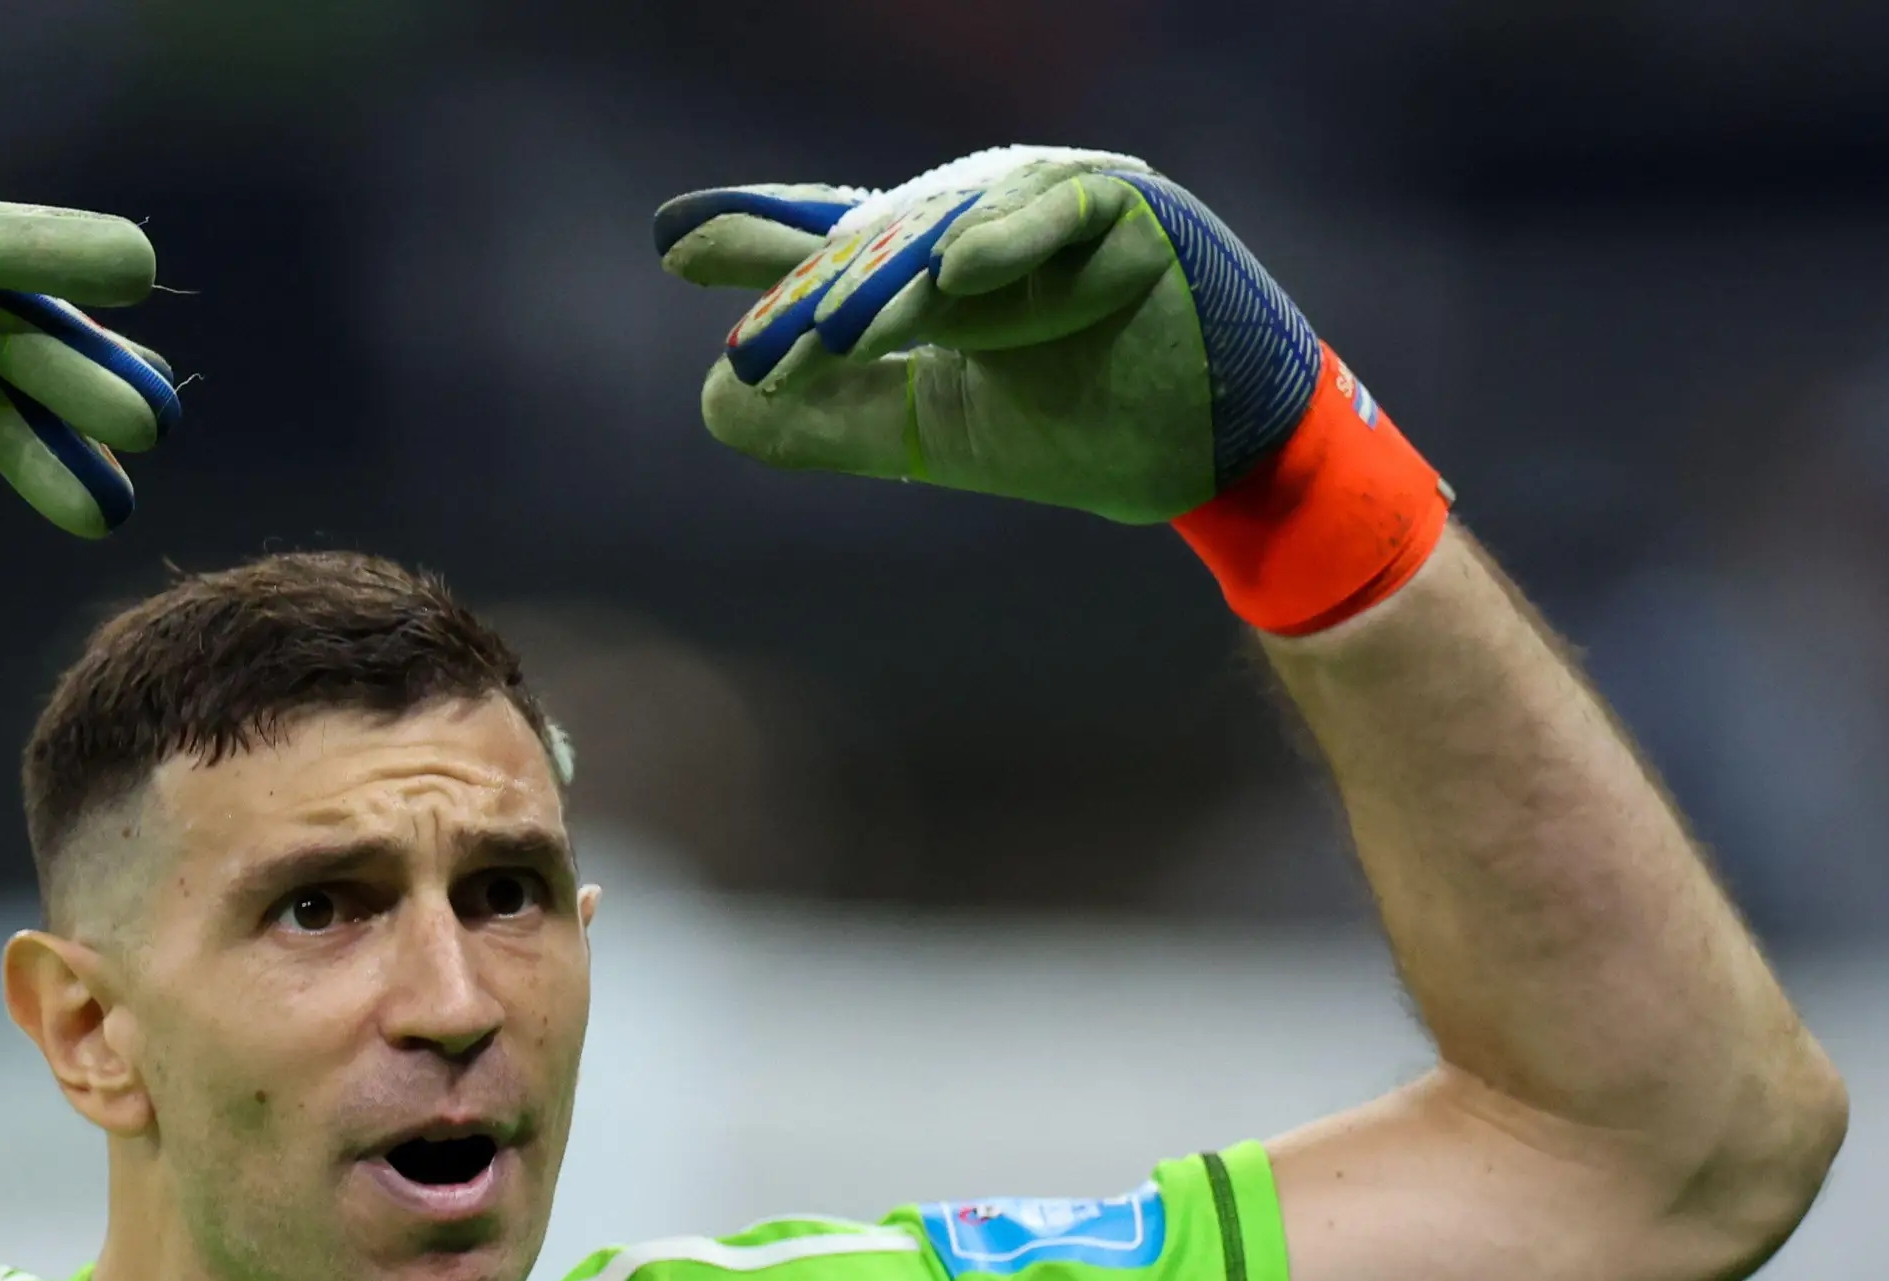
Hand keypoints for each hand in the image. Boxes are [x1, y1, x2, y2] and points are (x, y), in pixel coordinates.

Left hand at [654, 145, 1322, 522]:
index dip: (766, 240)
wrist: (1211, 464)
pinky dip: (1012, 241)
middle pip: (888, 237)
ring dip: (895, 281)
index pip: (844, 241)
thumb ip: (833, 420)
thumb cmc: (1088, 431)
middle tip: (750, 318)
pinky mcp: (1134, 214)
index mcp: (949, 264)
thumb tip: (717, 402)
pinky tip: (958, 276)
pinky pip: (1064, 213)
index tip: (677, 245)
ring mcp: (1064, 208)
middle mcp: (996, 222)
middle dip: (816, 280)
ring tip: (830, 330)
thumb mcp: (934, 431)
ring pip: (959, 231)